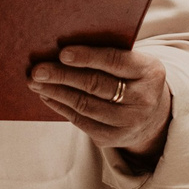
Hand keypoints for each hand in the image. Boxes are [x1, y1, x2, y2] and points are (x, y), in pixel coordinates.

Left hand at [27, 45, 172, 156]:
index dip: (88, 57)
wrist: (154, 117)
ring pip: (85, 105)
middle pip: (96, 85)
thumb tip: (62, 49)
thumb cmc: (134, 79)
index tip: (62, 53)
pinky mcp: (112, 138)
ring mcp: (128, 122)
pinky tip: (47, 96)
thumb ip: (108, 55)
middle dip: (63, 76)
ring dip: (56, 92)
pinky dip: (60, 107)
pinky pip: (80, 121)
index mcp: (150, 72)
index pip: (115, 61)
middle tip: (37, 70)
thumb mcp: (134, 64)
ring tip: (35, 82)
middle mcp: (143, 99)